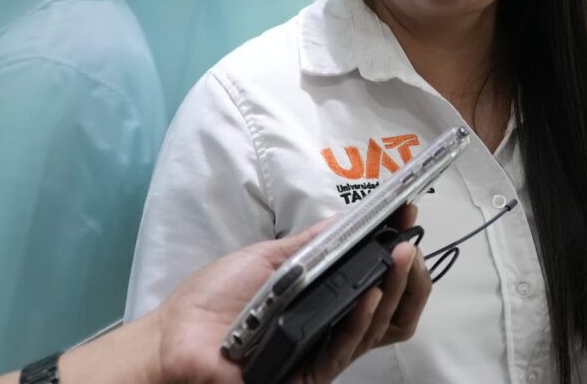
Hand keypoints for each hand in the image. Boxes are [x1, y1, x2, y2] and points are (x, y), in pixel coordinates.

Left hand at [155, 205, 430, 383]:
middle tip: (411, 244)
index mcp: (326, 302)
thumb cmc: (214, 299)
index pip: (380, 284)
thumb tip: (350, 218)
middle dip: (411, 278)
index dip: (401, 258)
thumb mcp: (269, 258)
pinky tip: (370, 293)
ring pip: (377, 329)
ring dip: (394, 289)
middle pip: (392, 311)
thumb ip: (312, 244)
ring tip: (400, 256)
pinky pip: (343, 349)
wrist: (174, 335)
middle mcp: (331, 329)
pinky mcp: (307, 375)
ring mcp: (321, 353)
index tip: (409, 218)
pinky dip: (360, 319)